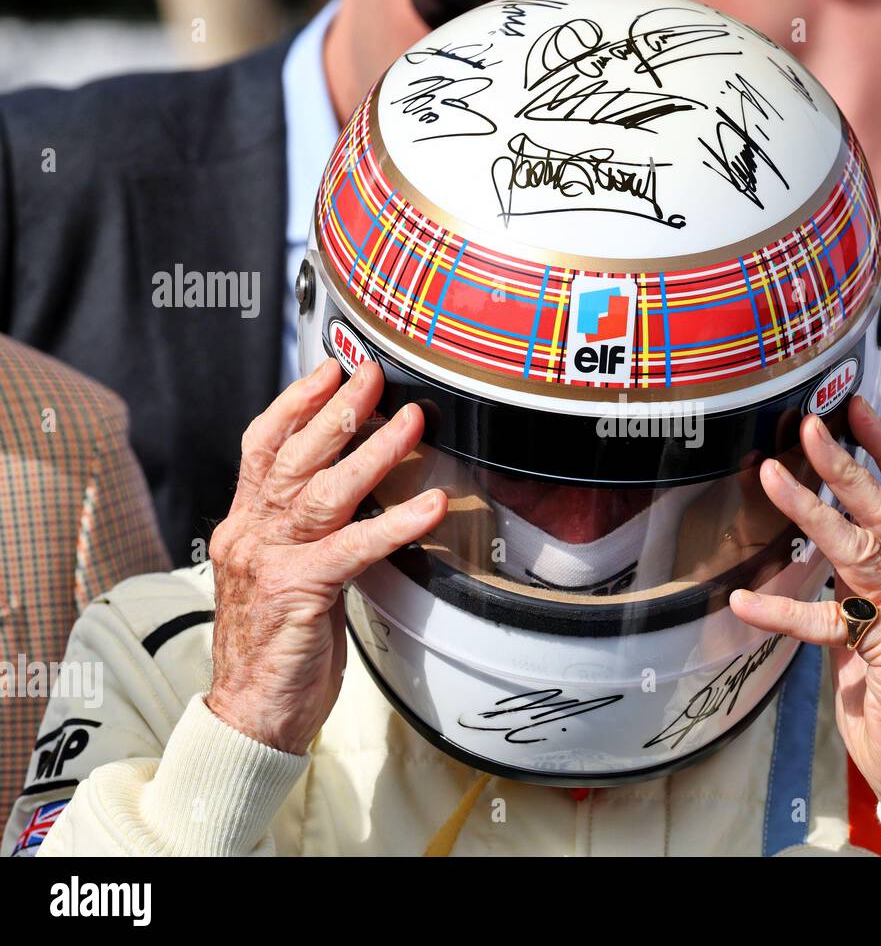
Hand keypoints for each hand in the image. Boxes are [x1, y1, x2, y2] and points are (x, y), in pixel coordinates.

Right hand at [206, 360, 446, 754]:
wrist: (251, 713)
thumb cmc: (276, 646)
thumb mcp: (285, 574)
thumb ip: (307, 532)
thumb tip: (354, 496)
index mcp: (245, 526)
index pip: (263, 447)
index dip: (296, 403)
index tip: (328, 370)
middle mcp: (251, 535)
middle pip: (293, 455)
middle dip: (336, 410)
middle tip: (372, 374)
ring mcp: (271, 561)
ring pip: (323, 490)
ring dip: (372, 452)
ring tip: (410, 421)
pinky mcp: (300, 592)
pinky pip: (355, 546)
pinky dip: (397, 522)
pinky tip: (432, 504)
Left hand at [729, 395, 880, 814]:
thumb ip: (863, 588)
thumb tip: (823, 551)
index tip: (856, 411)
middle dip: (848, 462)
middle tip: (811, 425)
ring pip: (860, 547)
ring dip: (810, 509)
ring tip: (770, 475)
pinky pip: (825, 620)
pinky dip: (780, 608)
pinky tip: (743, 600)